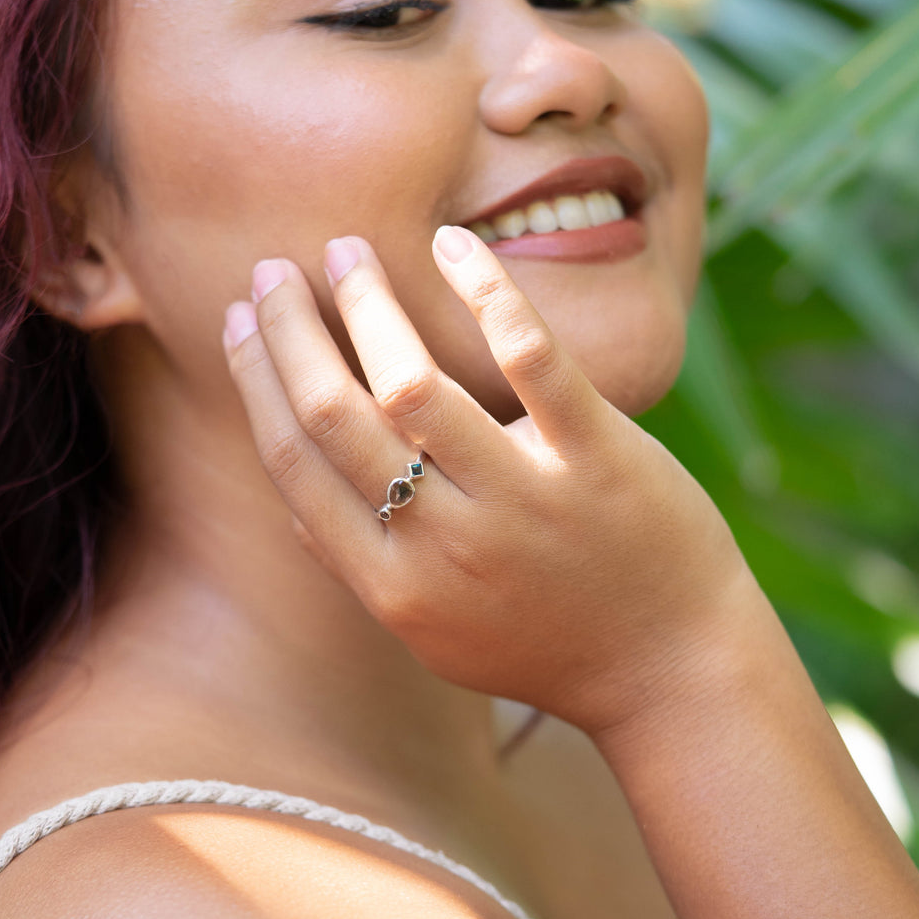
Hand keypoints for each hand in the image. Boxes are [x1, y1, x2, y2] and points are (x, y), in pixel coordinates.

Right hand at [223, 227, 753, 735]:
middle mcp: (447, 547)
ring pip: (413, 386)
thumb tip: (292, 499)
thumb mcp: (435, 630)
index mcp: (393, 587)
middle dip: (290, 332)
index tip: (242, 322)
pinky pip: (531, 357)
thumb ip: (363, 569)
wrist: (675, 674)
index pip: (294, 465)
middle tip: (274, 271)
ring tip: (347, 254)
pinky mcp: (598, 460)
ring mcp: (524, 503)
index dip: (257, 381)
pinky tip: (452, 244)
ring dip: (366, 305)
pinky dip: (486, 290)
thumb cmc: (545, 644)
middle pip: (335, 417)